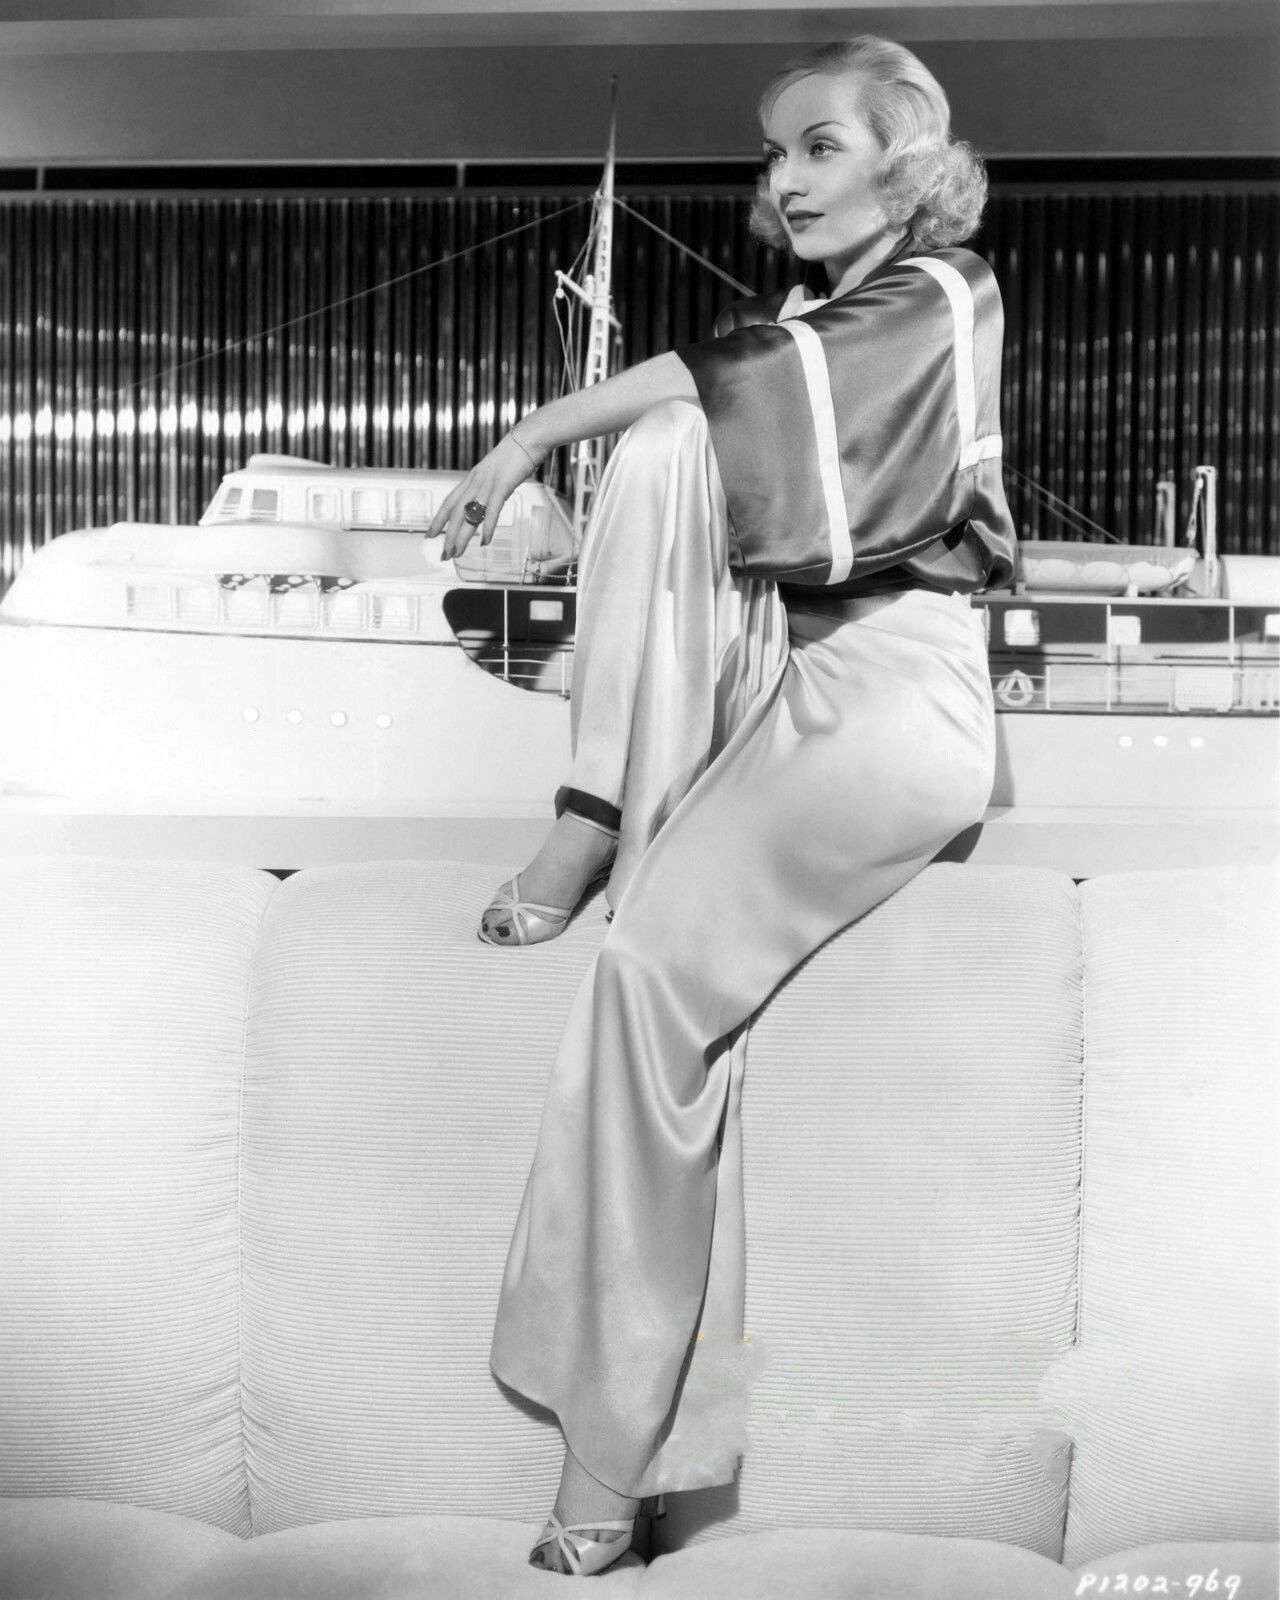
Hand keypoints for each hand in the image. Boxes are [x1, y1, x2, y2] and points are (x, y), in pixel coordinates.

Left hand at [425, 429, 549, 560]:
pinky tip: (484, 541)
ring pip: (469, 514)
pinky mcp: (502, 486)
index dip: (438, 520)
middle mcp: (475, 482)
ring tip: (457, 553)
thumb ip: (488, 486)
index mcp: (471, 479)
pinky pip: (491, 510)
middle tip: (444, 554)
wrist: (527, 439)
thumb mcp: (495, 472)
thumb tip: (485, 500)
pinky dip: (487, 527)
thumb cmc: (515, 455)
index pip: (448, 502)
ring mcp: (487, 484)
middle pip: (456, 513)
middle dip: (448, 535)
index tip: (430, 534)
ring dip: (462, 537)